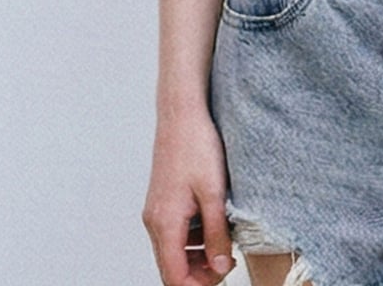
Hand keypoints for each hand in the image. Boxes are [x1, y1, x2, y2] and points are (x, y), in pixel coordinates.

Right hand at [142, 109, 235, 285]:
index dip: (198, 285)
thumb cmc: (196, 146)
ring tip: (225, 243)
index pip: (174, 276)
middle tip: (227, 263)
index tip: (223, 278)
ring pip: (173, 251)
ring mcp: (156, 211)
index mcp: (165, 223)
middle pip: (171, 268)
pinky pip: (175, 233)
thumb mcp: (214, 192)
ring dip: (197, 257)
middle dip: (199, 274)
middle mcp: (155, 221)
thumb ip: (217, 233)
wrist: (182, 114)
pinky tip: (214, 224)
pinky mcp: (163, 202)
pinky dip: (193, 239)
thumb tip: (220, 267)